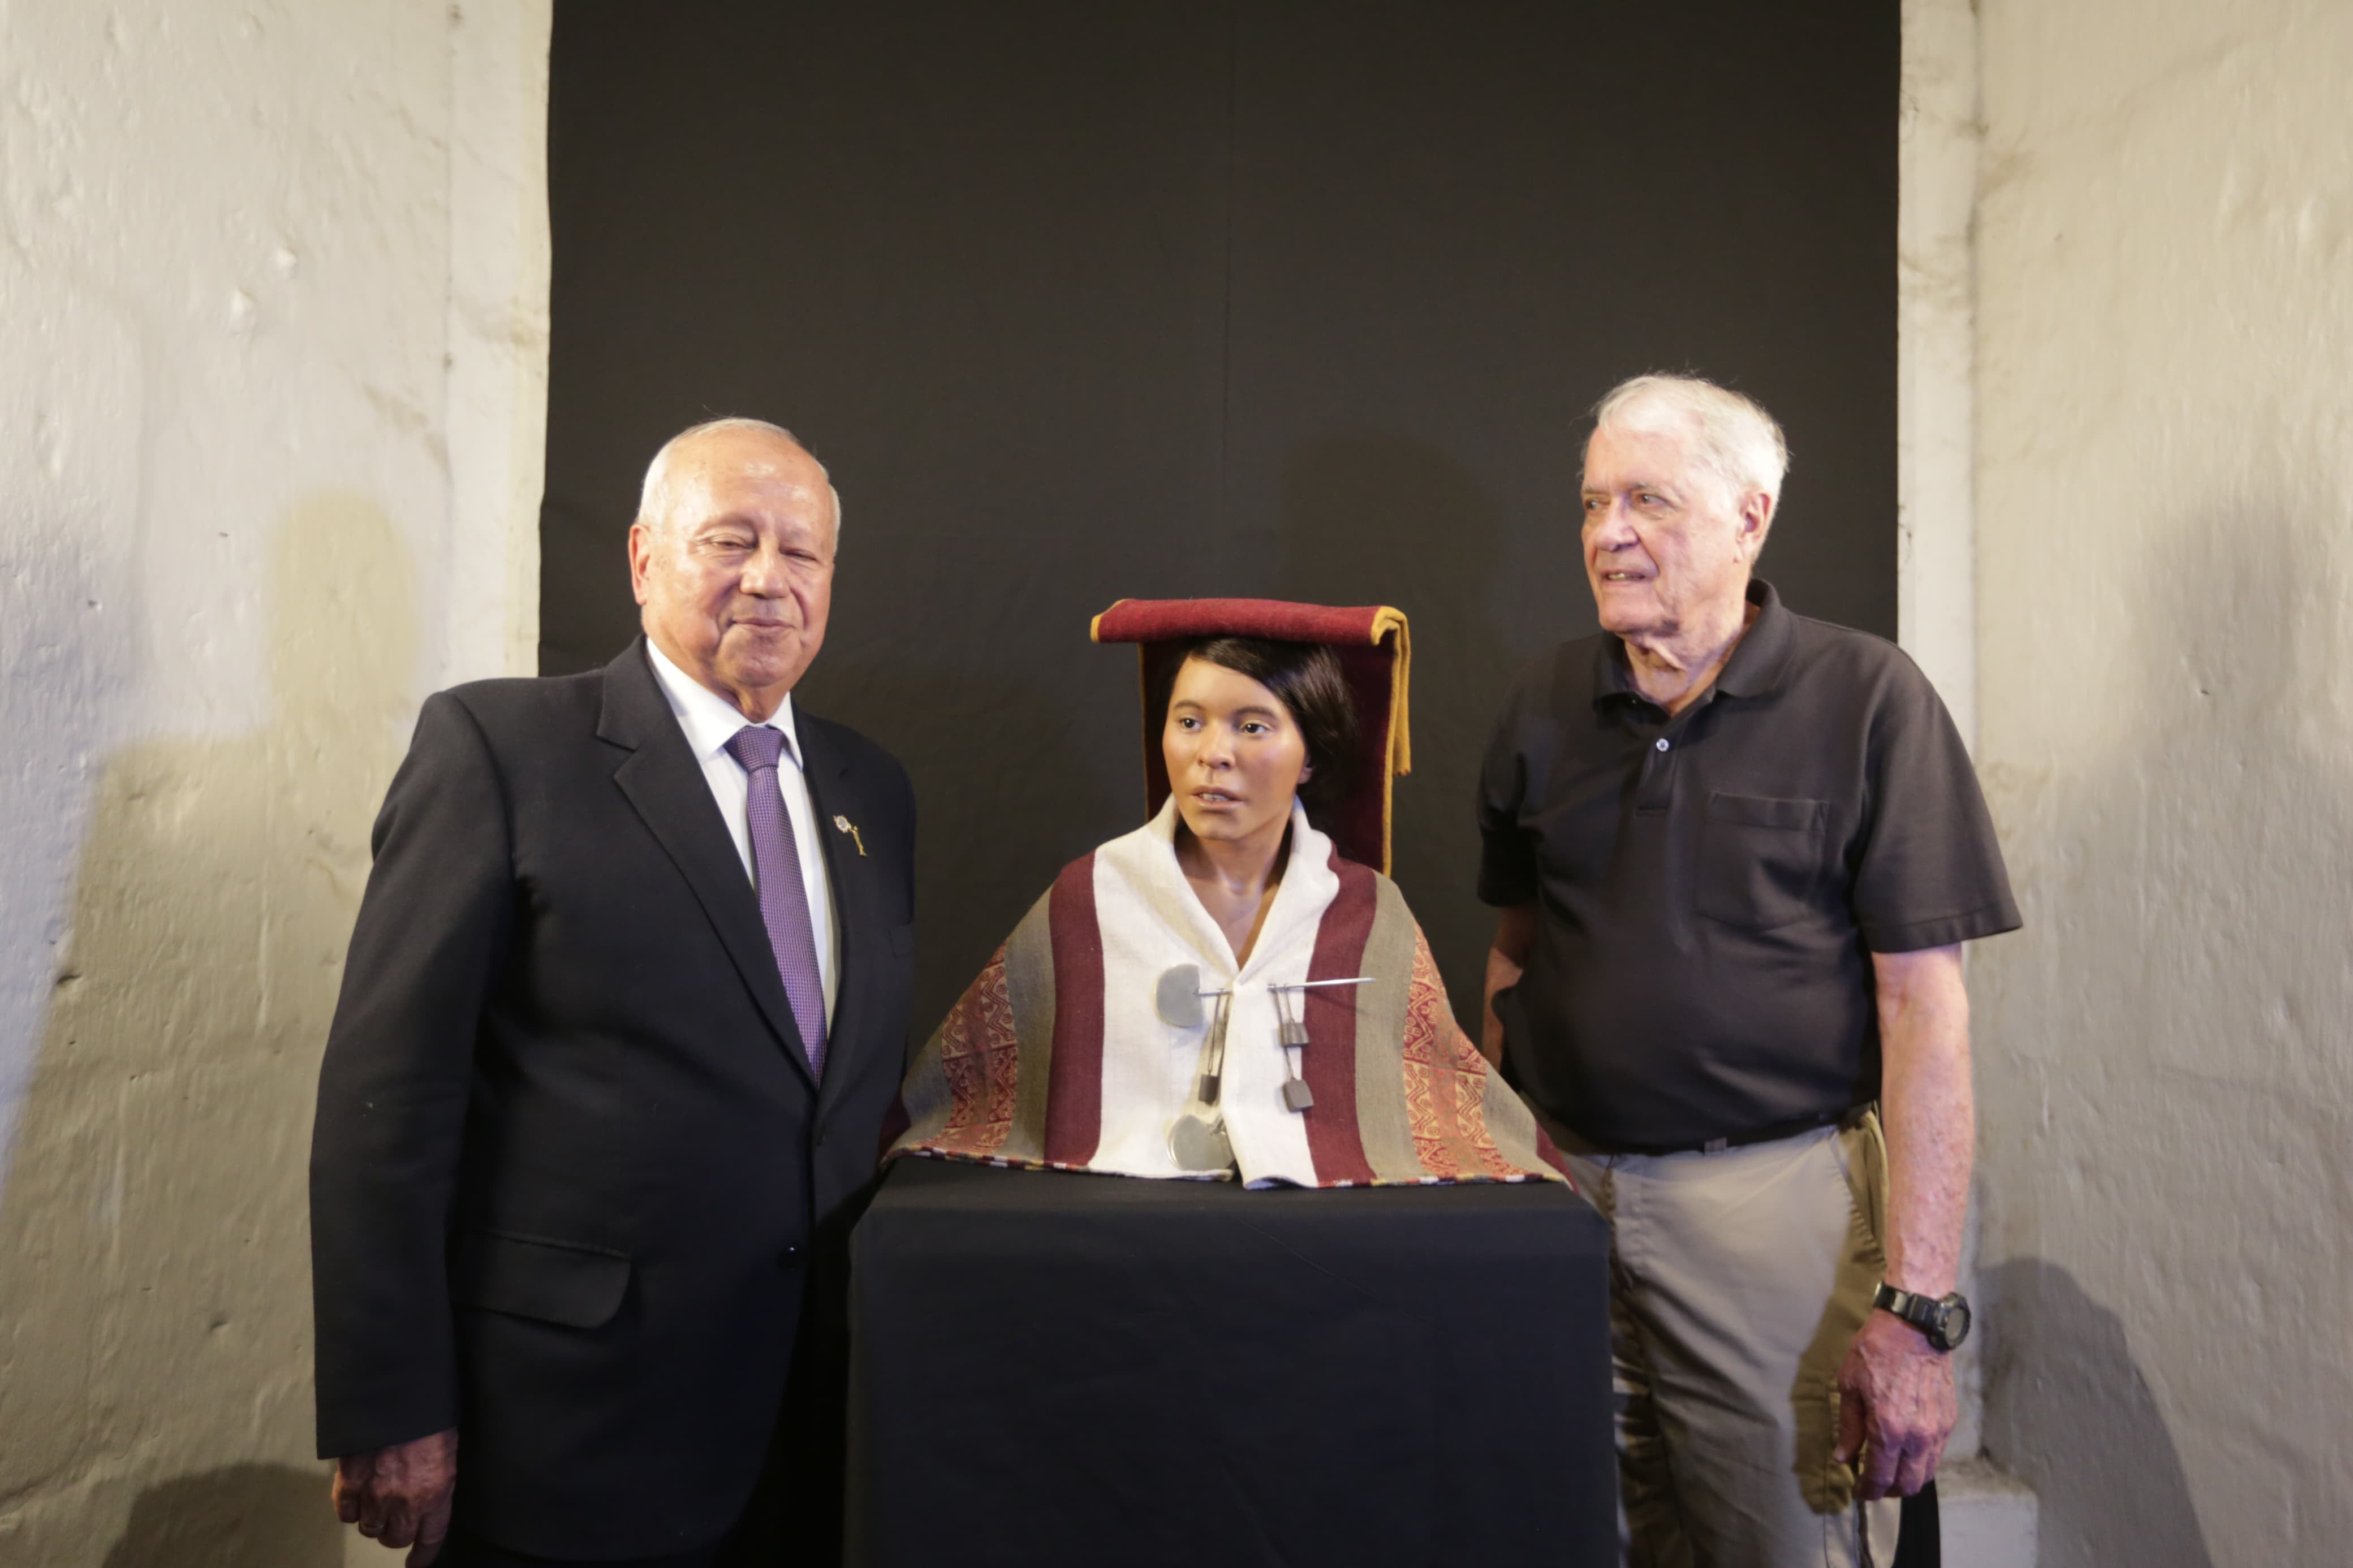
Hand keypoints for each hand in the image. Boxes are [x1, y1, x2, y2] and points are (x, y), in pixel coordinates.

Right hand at [333, 1428, 458, 1565]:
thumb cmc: (430, 1418)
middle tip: (395, 1518)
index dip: (423, 1556)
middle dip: (396, 1532)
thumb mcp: (447, 1451)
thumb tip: (427, 1496)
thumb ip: (437, 1480)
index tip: (417, 1565)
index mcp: (436, 1493)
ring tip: (377, 1503)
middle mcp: (405, 1502)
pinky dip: (350, 1509)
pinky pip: (346, 1513)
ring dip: (373, 1520)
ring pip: (369, 1529)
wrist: (398, 1395)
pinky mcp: (349, 1483)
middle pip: (395, 1538)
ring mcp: (375, 1494)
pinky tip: (356, 1497)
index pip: (430, 1538)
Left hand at [1833, 1309, 1954, 1499]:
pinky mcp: (1949, 1420)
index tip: (1858, 1492)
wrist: (1914, 1327)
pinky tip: (1907, 1452)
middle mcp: (1917, 1436)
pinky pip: (1936, 1455)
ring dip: (1907, 1480)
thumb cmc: (1875, 1352)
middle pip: (1908, 1484)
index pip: (1880, 1478)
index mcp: (1888, 1430)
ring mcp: (1937, 1430)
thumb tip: (1843, 1458)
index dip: (1867, 1491)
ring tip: (1889, 1472)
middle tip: (1872, 1484)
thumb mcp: (1849, 1386)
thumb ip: (1849, 1427)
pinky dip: (1922, 1462)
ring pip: (1926, 1473)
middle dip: (1888, 1491)